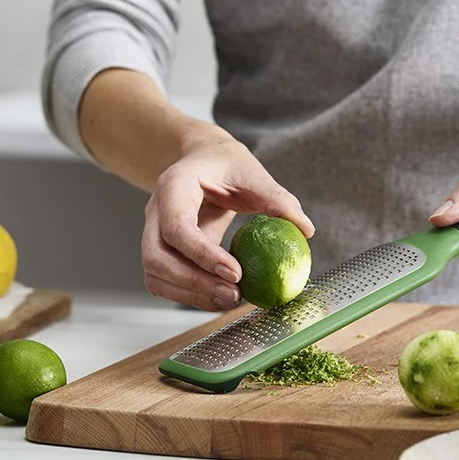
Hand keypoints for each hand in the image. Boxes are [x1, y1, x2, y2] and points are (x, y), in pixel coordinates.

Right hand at [142, 130, 313, 310]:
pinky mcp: (162, 250)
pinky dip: (189, 294)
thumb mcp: (254, 174)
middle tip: (234, 294)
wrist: (205, 160)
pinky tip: (220, 297)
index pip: (177, 226)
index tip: (236, 273)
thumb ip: (278, 199)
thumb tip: (305, 229)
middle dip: (194, 283)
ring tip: (231, 299)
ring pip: (155, 274)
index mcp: (174, 185)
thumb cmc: (227, 165)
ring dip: (190, 294)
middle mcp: (155, 210)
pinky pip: (164, 281)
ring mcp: (153, 232)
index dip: (202, 254)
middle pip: (156, 257)